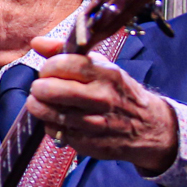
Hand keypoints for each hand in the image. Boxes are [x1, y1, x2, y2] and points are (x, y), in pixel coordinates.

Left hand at [27, 35, 177, 173]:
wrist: (149, 126)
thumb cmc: (118, 91)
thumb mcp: (101, 66)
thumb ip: (67, 52)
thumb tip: (36, 42)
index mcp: (106, 74)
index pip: (64, 64)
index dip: (48, 67)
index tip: (46, 71)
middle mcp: (102, 98)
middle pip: (54, 90)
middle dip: (38, 88)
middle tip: (39, 88)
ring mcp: (97, 123)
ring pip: (53, 114)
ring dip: (39, 108)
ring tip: (39, 103)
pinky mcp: (91, 143)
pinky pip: (58, 132)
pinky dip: (51, 125)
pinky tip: (55, 119)